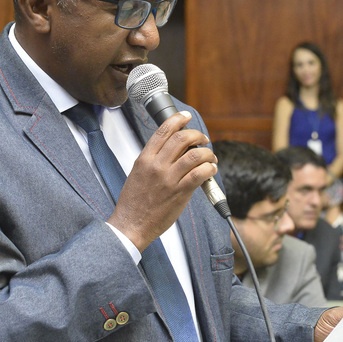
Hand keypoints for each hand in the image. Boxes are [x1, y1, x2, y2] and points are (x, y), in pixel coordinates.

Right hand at [108, 111, 216, 250]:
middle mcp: (157, 166)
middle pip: (182, 138)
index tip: (186, 117)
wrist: (131, 225)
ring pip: (195, 155)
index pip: (163, 131)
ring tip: (211, 157)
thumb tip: (172, 150)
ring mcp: (169, 179)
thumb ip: (152, 160)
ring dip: (208, 153)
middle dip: (197, 135)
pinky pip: (200, 174)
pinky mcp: (180, 193)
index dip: (177, 120)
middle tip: (203, 139)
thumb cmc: (133, 202)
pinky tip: (211, 170)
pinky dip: (210, 168)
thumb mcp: (137, 173)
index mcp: (144, 159)